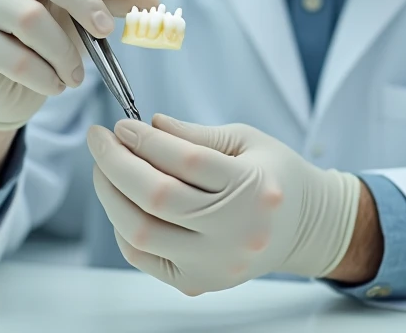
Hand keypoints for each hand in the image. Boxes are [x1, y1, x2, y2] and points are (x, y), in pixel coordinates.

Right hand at [0, 0, 158, 130]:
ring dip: (63, 52)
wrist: (2, 74)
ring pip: (29, 19)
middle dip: (85, 4)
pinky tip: (56, 83)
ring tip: (76, 75)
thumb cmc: (45, 25)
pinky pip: (12, 56)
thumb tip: (151, 1)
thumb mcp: (81, 6)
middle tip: (106, 31)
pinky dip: (42, 75)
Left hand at [87, 115, 360, 295]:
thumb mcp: (247, 141)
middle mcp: (235, 231)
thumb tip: (146, 126)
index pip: (185, 161)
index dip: (144, 140)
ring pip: (142, 232)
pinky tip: (122, 201)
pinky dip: (123, 227)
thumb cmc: (276, 177)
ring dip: (111, 195)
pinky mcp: (199, 282)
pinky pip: (143, 257)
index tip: (121, 125)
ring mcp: (216, 263)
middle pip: (157, 197)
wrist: (305, 227)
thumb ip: (195, 135)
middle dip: (116, 164)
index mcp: (253, 188)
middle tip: (100, 141)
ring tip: (104, 169)